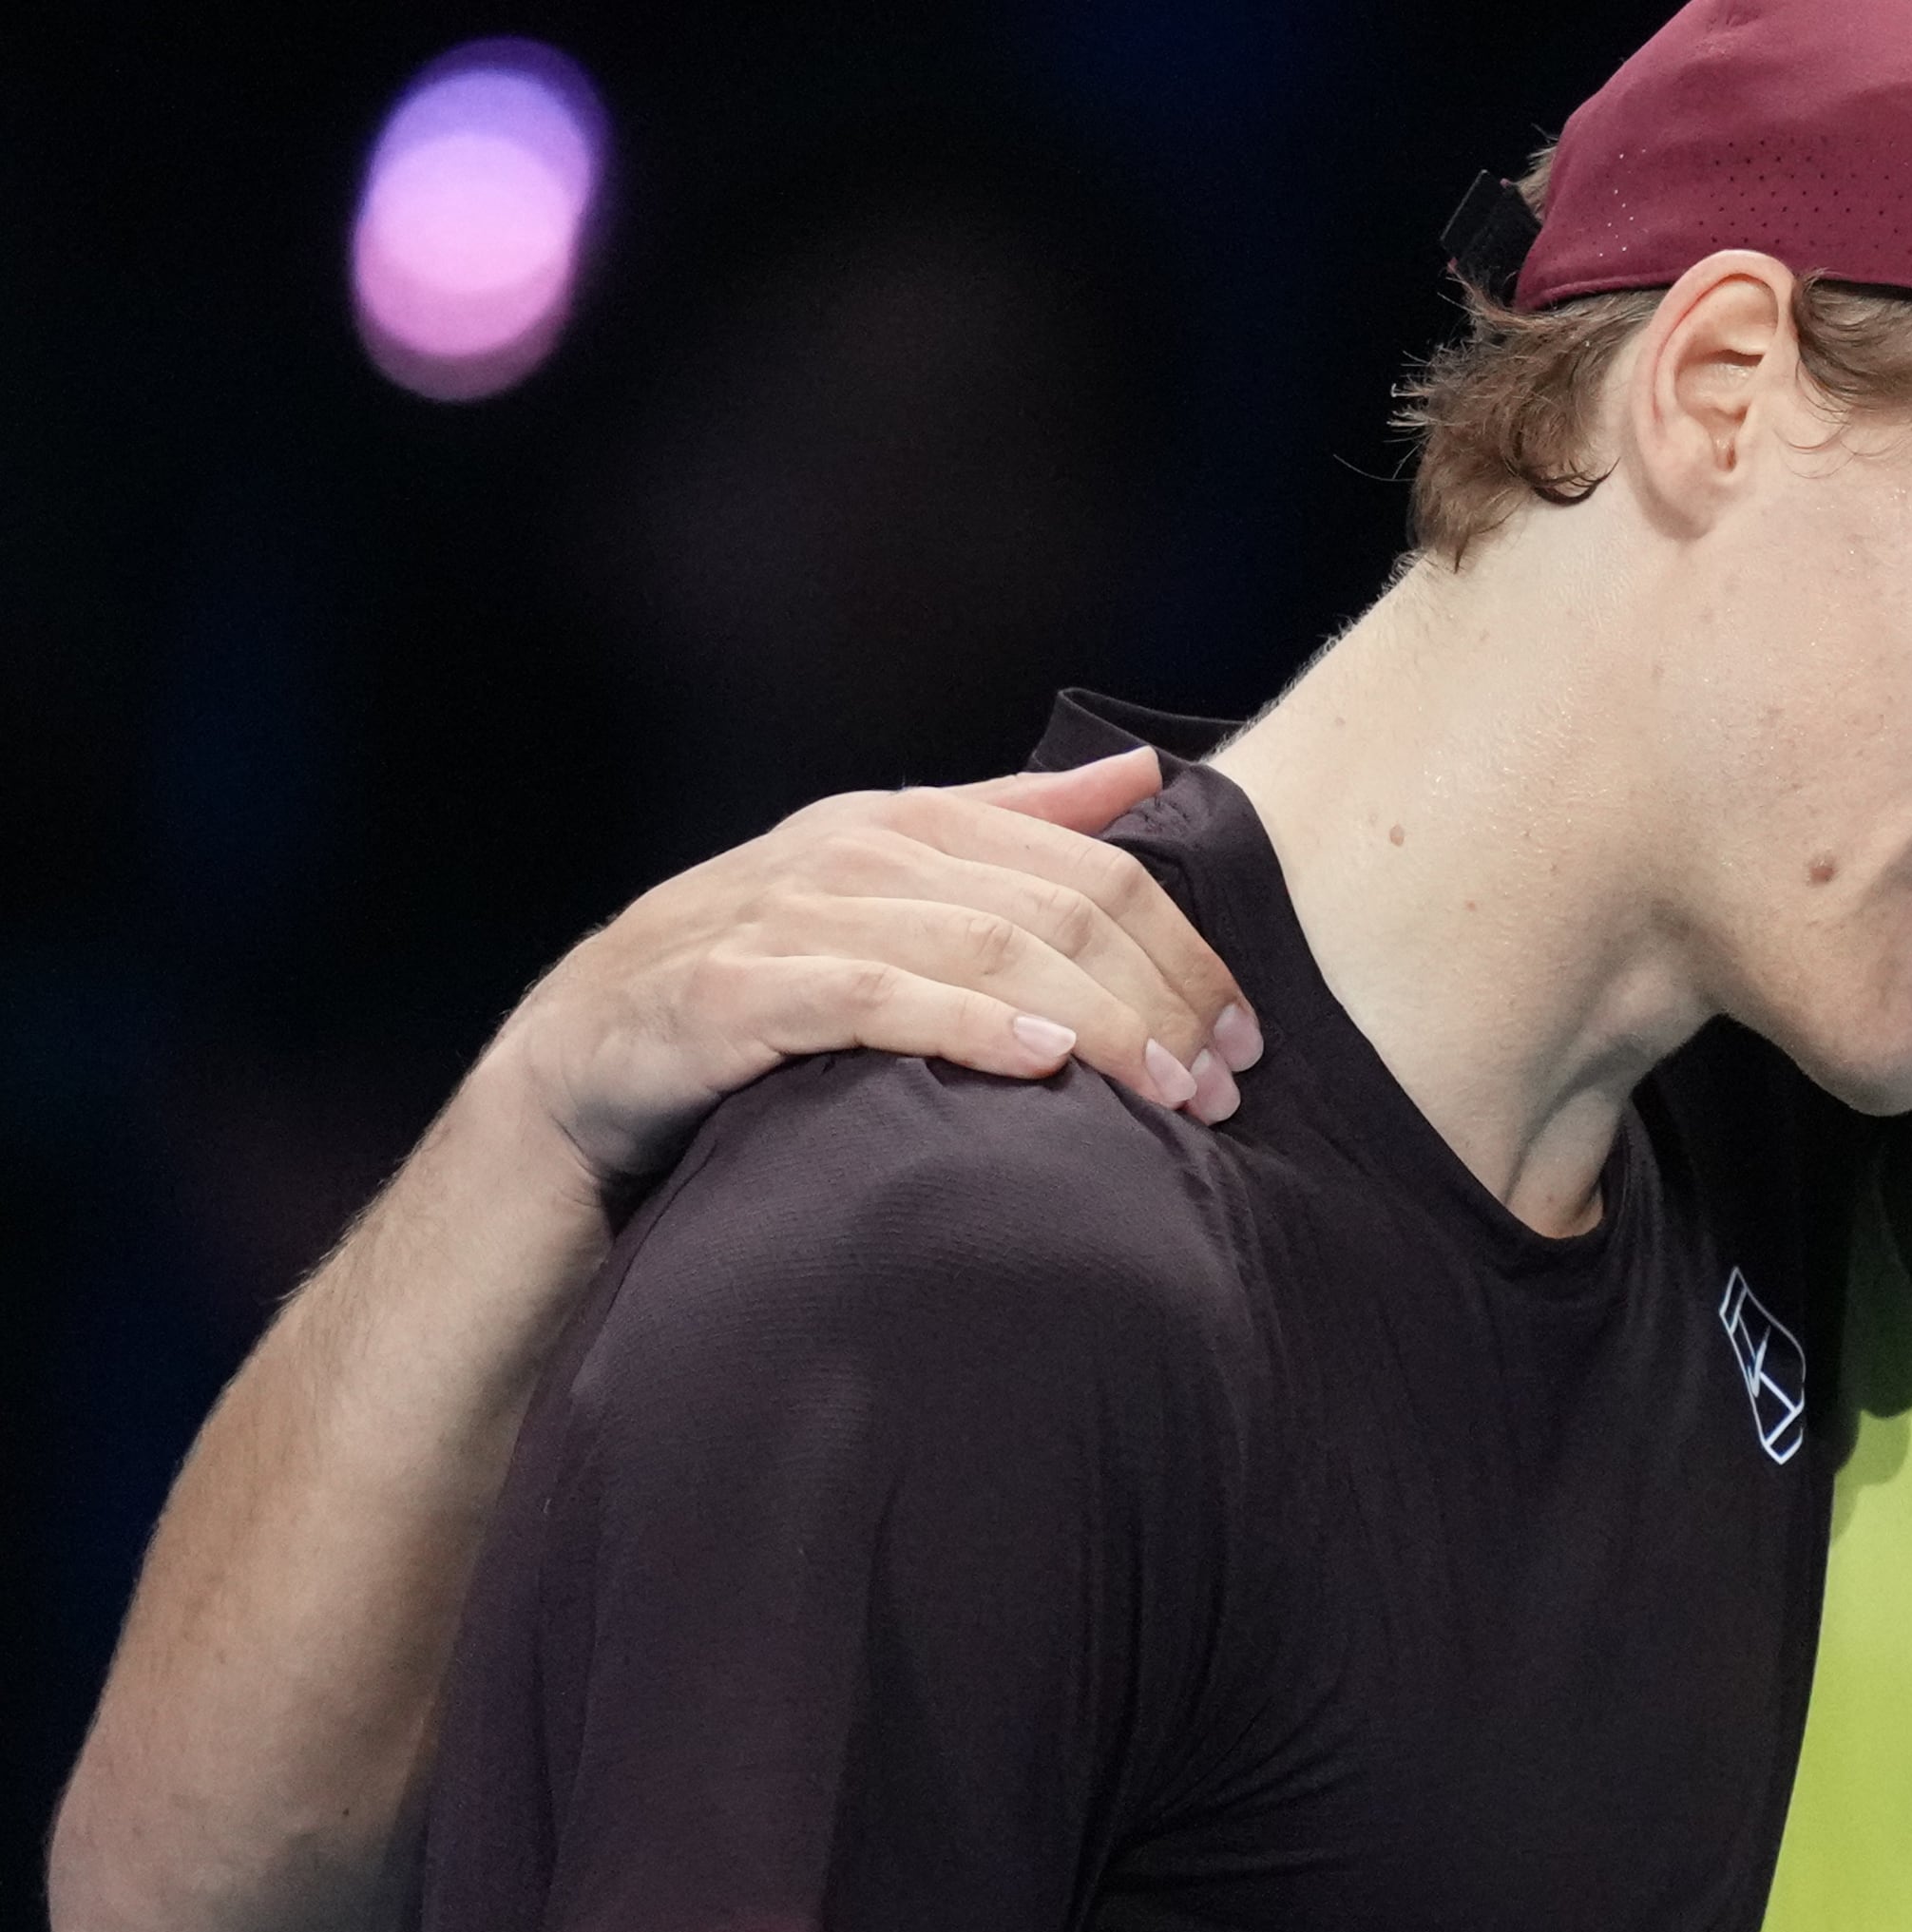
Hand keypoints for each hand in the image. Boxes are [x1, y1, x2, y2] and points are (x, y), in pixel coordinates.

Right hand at [485, 749, 1262, 1187]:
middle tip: (1226, 1081)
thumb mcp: (886, 896)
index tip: (1250, 1033)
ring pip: (984, 948)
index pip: (1090, 870)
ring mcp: (784, 915)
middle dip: (1160, 995)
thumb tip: (1144, 774)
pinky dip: (967, 1025)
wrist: (574, 1075)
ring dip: (1098, 1021)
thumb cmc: (753, 988)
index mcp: (902, 826)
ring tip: (1171, 1090)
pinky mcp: (729, 991)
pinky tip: (1042, 1063)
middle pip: (1056, 909)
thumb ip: (1014, 828)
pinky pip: (871, 999)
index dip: (1185, 948)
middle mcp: (849, 853)